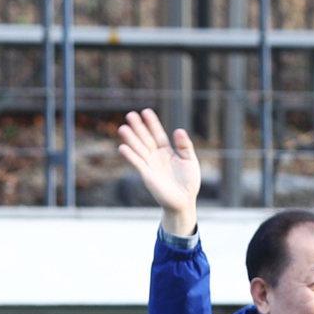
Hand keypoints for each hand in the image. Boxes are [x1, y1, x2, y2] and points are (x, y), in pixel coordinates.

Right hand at [116, 109, 201, 236]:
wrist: (184, 202)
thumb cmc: (189, 183)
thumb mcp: (190, 160)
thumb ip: (185, 146)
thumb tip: (178, 130)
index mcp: (167, 152)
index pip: (158, 134)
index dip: (152, 123)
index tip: (146, 111)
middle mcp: (156, 157)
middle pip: (145, 139)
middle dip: (138, 127)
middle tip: (130, 114)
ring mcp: (151, 166)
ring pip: (139, 149)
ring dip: (131, 139)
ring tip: (123, 128)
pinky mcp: (147, 176)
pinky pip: (137, 164)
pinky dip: (130, 156)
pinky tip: (122, 147)